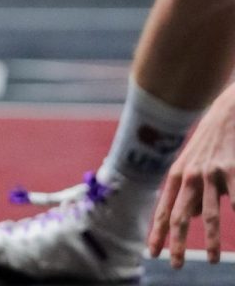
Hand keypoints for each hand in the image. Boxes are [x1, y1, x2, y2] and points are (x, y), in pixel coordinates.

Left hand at [148, 87, 234, 266]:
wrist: (226, 113)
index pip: (165, 209)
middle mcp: (190, 175)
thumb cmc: (209, 144)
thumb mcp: (192, 165)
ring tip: (213, 260)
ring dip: (211, 240)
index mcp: (178, 176)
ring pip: (210, 214)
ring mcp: (210, 173)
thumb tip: (191, 216)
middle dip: (177, 242)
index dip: (158, 232)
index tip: (152, 253)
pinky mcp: (231, 169)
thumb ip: (189, 191)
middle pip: (180, 214)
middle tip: (175, 265)